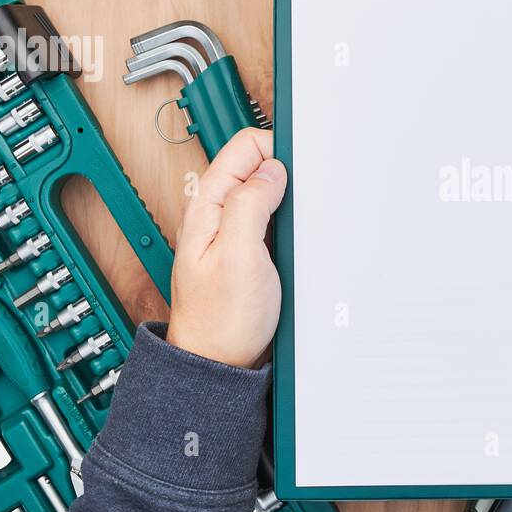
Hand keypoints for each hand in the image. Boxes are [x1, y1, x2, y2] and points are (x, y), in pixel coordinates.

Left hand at [166, 128, 287, 367]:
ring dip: (288, 202)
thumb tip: (271, 171)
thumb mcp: (239, 256)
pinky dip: (287, 222)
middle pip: (258, 167)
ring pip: (267, 194)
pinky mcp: (248, 250)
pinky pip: (271, 220)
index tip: (300, 172)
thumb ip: (250, 204)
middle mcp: (218, 213)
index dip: (277, 151)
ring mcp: (232, 232)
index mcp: (209, 205)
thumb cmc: (221, 320)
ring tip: (299, 225)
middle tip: (302, 204)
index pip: (244, 147)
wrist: (218, 363)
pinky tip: (294, 240)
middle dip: (286, 175)